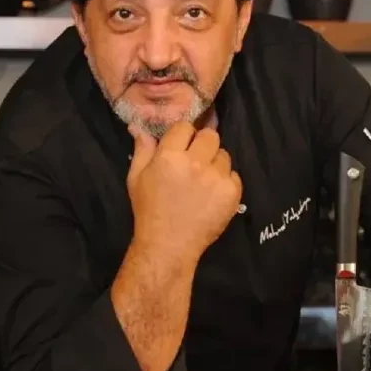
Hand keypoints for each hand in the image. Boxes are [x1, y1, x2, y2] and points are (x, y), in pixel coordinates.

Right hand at [126, 121, 242, 260]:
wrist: (169, 244)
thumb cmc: (149, 210)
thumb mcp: (136, 178)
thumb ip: (142, 149)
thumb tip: (139, 126)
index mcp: (170, 156)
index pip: (186, 127)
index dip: (184, 135)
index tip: (182, 146)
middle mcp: (195, 163)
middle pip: (210, 136)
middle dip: (203, 145)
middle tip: (196, 161)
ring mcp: (216, 178)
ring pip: (224, 155)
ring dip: (215, 164)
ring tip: (203, 182)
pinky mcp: (232, 192)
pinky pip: (234, 175)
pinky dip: (225, 182)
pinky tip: (212, 195)